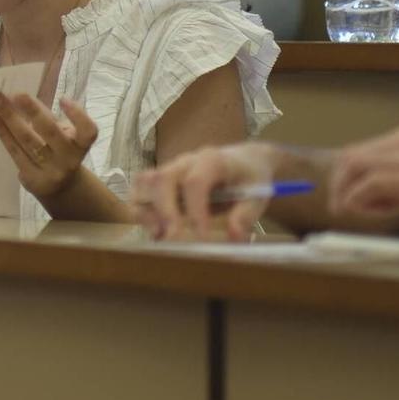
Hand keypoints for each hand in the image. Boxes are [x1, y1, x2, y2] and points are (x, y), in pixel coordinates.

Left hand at [0, 93, 97, 198]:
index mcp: (80, 146)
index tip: (63, 98)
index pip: (87, 132)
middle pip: (51, 132)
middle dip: (33, 111)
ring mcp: (50, 172)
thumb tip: (20, 97)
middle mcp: (68, 160)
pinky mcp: (32, 178)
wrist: (60, 188)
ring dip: (10, 117)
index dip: (77, 115)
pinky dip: (4, 132)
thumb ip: (49, 118)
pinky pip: (15, 151)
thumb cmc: (60, 151)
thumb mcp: (63, 136)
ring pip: (27, 140)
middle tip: (16, 94)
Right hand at [132, 142, 279, 241]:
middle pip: (162, 179)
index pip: (195, 181)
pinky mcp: (162, 179)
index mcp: (212, 160)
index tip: (202, 237)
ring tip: (159, 235)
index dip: (195, 210)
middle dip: (165, 212)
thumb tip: (233, 236)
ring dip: (147, 210)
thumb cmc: (250, 177)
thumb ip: (246, 214)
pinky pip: (140, 190)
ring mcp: (171, 168)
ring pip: (144, 182)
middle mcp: (186, 161)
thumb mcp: (258, 194)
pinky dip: (141, 211)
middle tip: (173, 239)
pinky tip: (156, 231)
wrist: (244, 160)